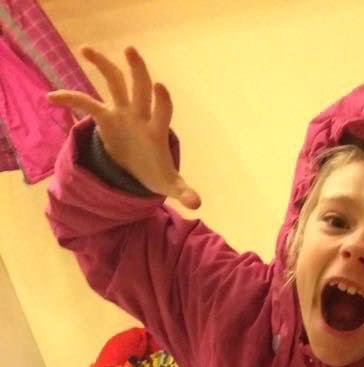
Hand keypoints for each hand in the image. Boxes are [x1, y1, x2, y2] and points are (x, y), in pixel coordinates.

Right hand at [48, 46, 199, 208]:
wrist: (141, 170)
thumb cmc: (157, 173)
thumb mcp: (169, 184)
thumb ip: (182, 191)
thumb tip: (197, 204)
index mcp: (157, 129)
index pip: (162, 110)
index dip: (162, 99)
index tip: (160, 86)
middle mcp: (140, 114)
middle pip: (139, 86)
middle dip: (137, 69)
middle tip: (130, 50)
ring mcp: (122, 112)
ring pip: (113, 81)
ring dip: (101, 63)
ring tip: (85, 49)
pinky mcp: (105, 117)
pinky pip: (85, 102)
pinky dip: (68, 98)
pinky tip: (50, 98)